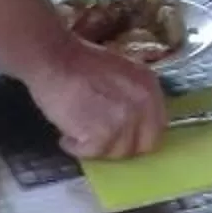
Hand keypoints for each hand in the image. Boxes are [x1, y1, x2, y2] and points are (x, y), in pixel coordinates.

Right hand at [21, 38, 167, 162]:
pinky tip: (66, 136)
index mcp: (150, 87)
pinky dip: (76, 148)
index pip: (157, 126)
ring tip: (77, 132)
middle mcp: (144, 105)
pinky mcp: (103, 134)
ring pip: (117, 152)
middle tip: (100, 140)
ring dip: (96, 147)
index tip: (122, 136)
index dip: (138, 135)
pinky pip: (93, 154)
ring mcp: (125, 120)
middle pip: (143, 145)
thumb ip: (133, 97)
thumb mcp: (121, 73)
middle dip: (120, 146)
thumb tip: (135, 123)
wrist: (54, 59)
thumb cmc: (78, 64)